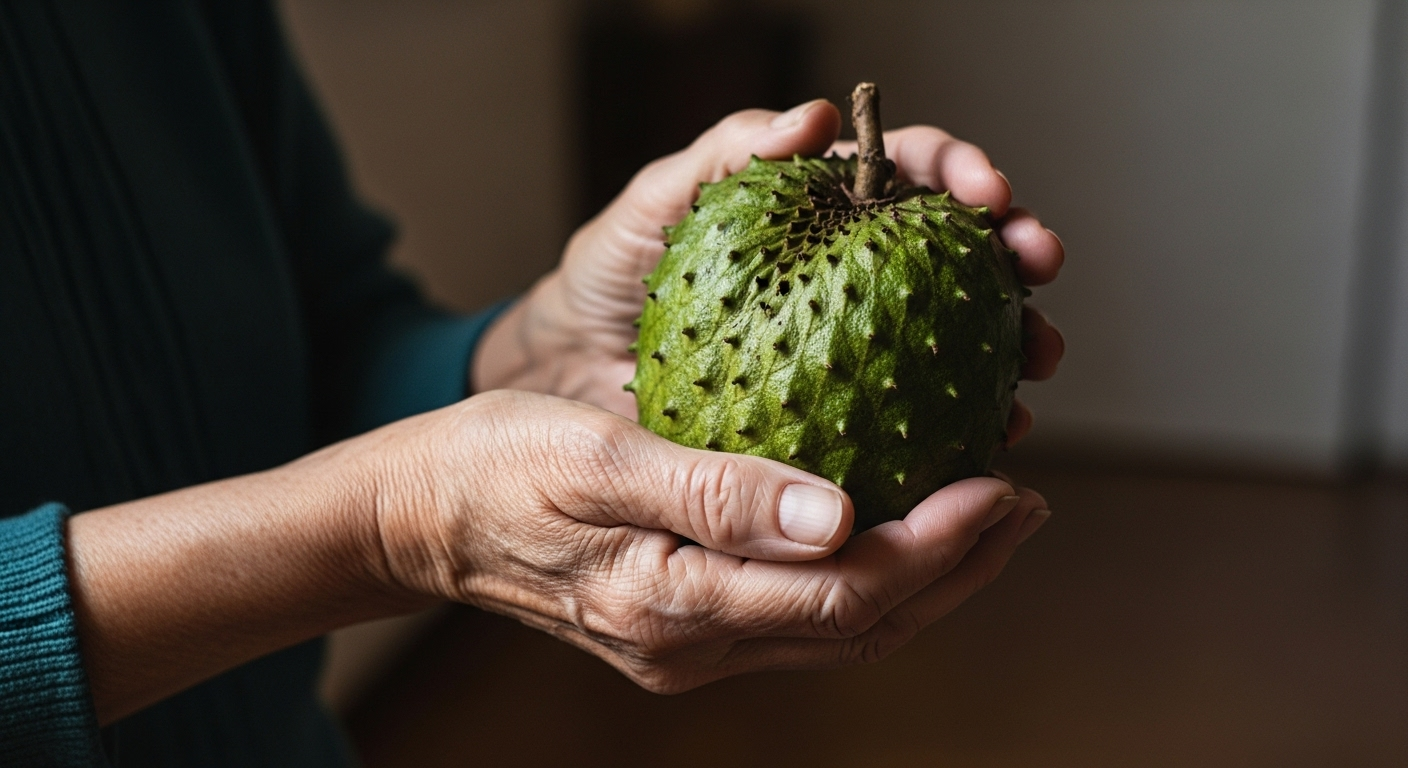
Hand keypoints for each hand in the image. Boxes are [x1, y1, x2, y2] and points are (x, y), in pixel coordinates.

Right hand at [366, 390, 1048, 691]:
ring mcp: (689, 648)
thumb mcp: (596, 459)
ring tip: (988, 515)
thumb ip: (714, 491)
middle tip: (1026, 500)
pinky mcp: (683, 628)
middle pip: (862, 625)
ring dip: (924, 578)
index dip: (935, 545)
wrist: (421, 517)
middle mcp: (693, 646)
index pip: (843, 592)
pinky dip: (866, 577)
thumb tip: (838, 514)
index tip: (1001, 482)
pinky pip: (802, 615)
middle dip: (958, 569)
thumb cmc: (494, 467)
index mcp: (675, 603)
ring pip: (840, 629)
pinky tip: (890, 527)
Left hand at [472, 100, 1064, 443]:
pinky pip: (911, 417)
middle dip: (1014, 252)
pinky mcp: (837, 416)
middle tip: (1038, 265)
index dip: (959, 172)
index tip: (987, 191)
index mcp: (817, 210)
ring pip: (953, 336)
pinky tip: (991, 436)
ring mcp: (849, 345)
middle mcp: (847, 273)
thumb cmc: (608, 275)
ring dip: (1009, 342)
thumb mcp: (654, 204)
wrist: (567, 373)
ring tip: (1033, 361)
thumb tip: (815, 117)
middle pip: (954, 253)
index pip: (907, 174)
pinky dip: (959, 424)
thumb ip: (727, 156)